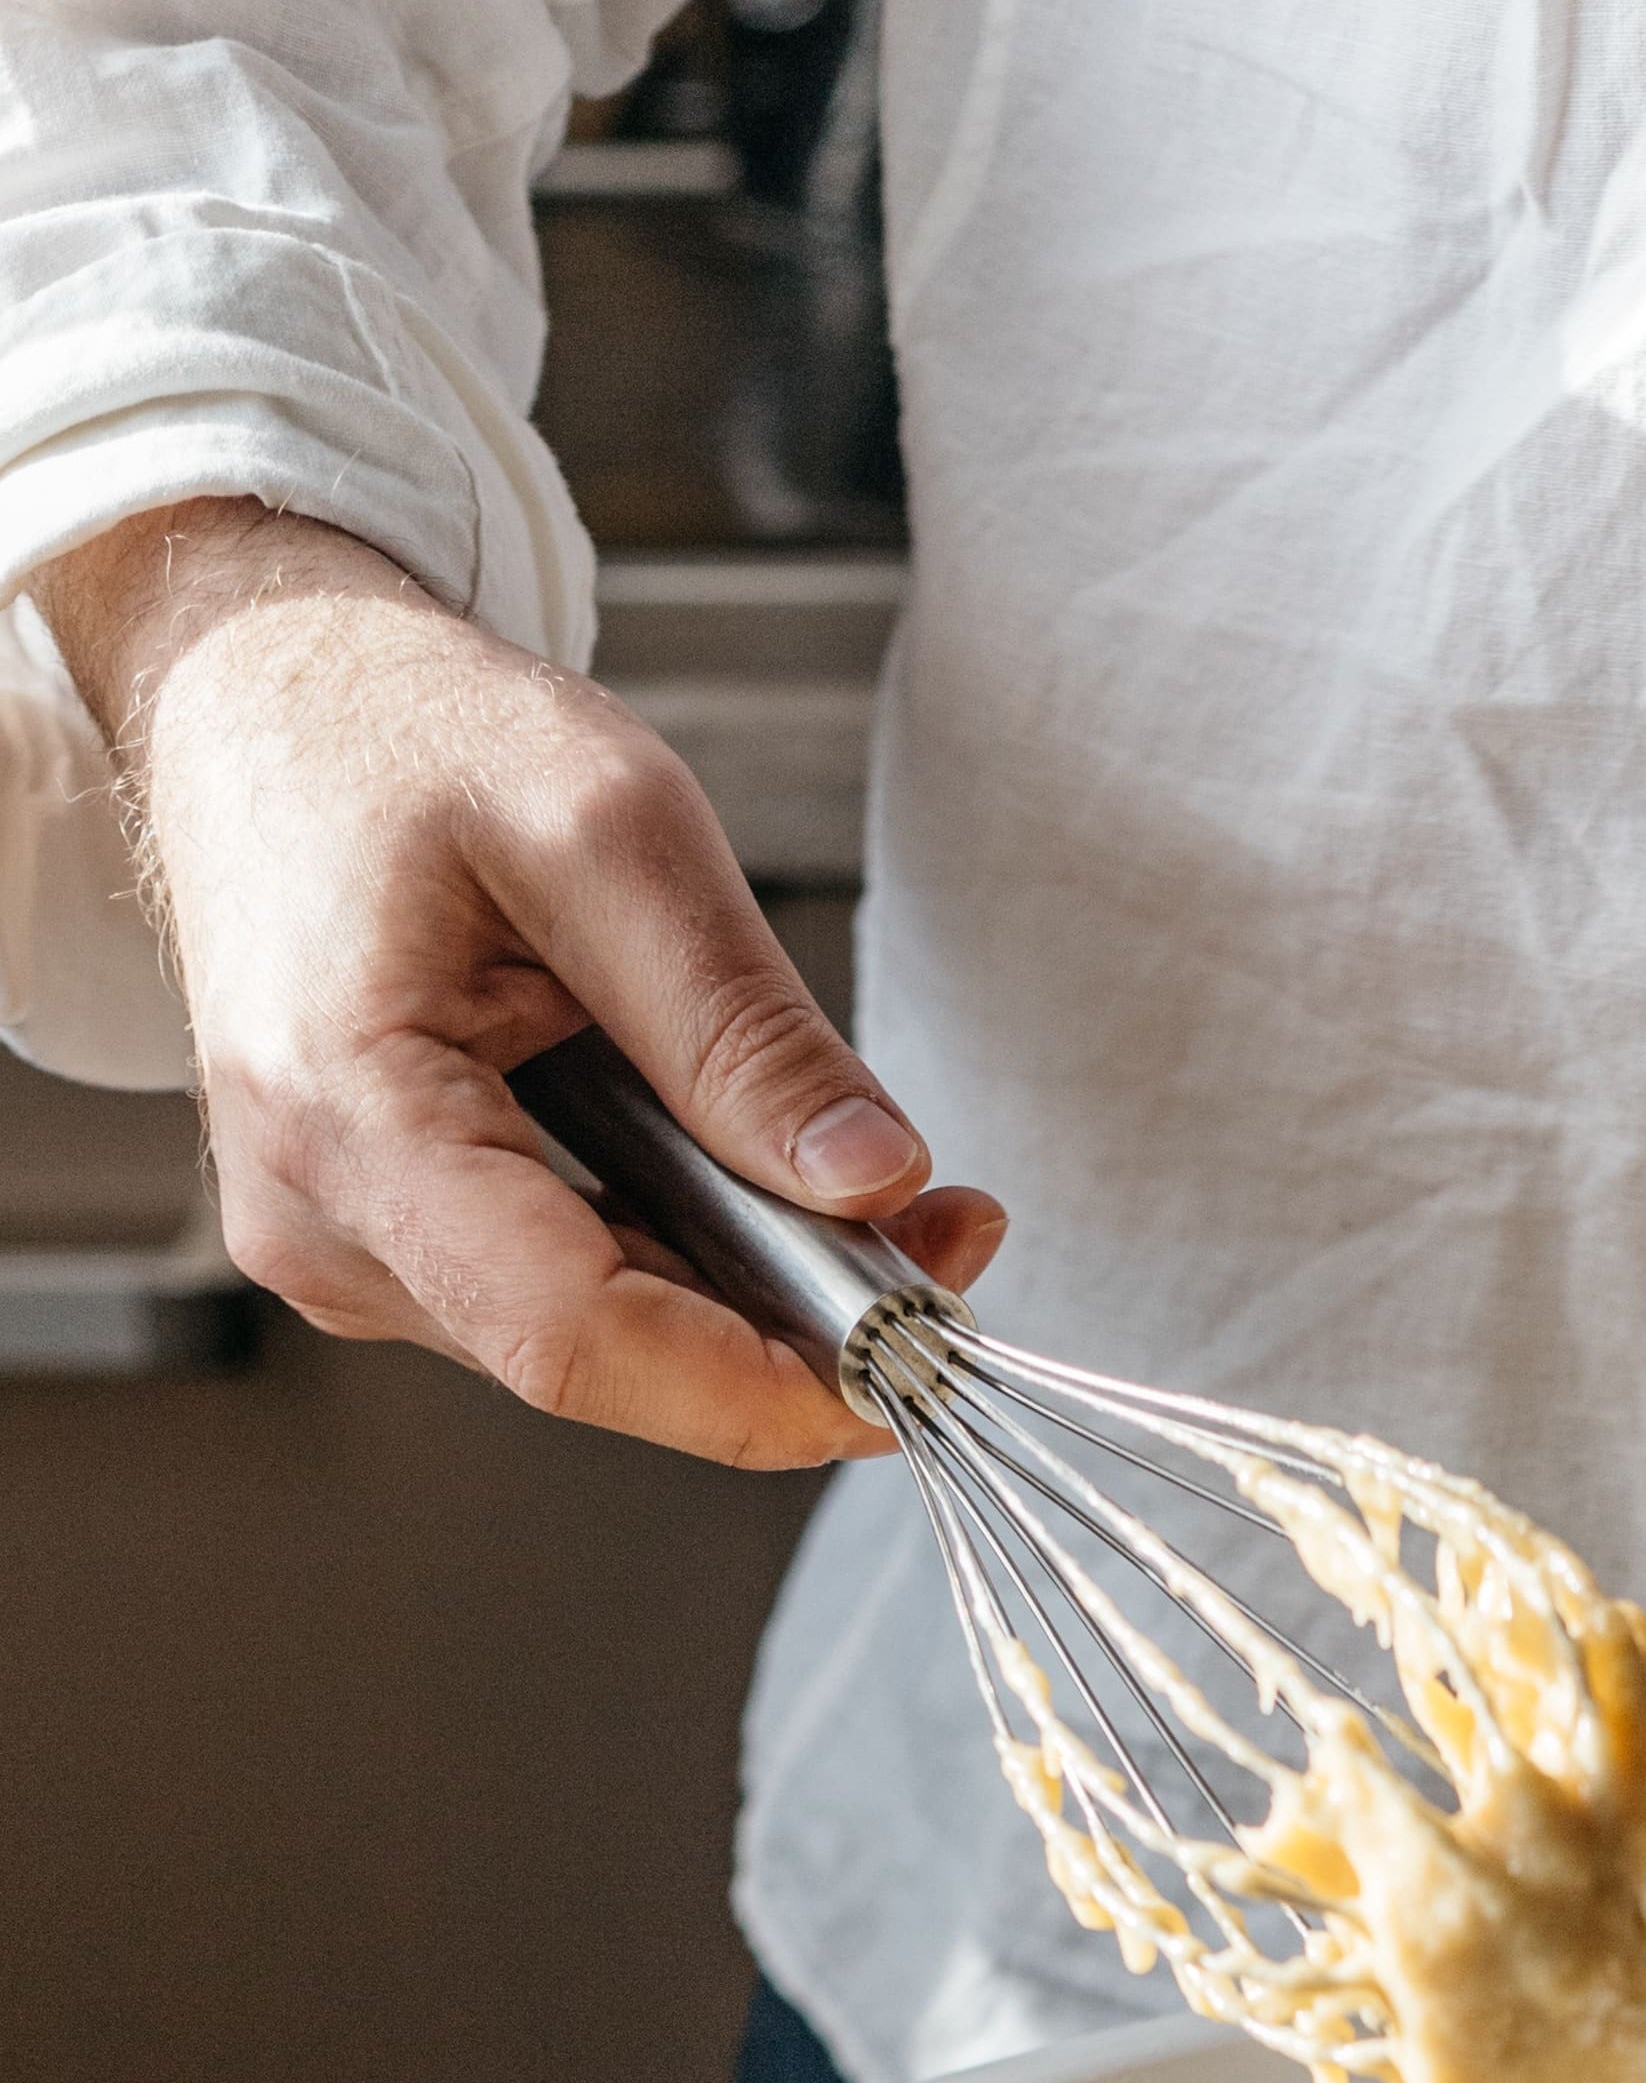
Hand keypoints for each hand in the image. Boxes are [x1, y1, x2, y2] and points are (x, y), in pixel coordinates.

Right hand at [33, 497, 1001, 1466]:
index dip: (766, 1385)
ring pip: (604, 1346)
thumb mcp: (611, 829)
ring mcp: (346, 1247)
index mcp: (348, 1120)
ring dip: (750, 1290)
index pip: (580, 1343)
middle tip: (945, 1225)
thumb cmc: (400, 732)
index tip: (913, 1359)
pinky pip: (570, 1299)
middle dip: (794, 1325)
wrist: (262, 697)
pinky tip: (740, 1175)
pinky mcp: (387, 1243)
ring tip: (854, 1180)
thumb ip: (742, 1026)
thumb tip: (873, 1181)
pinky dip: (685, 1257)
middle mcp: (325, 1222)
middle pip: (609, 1360)